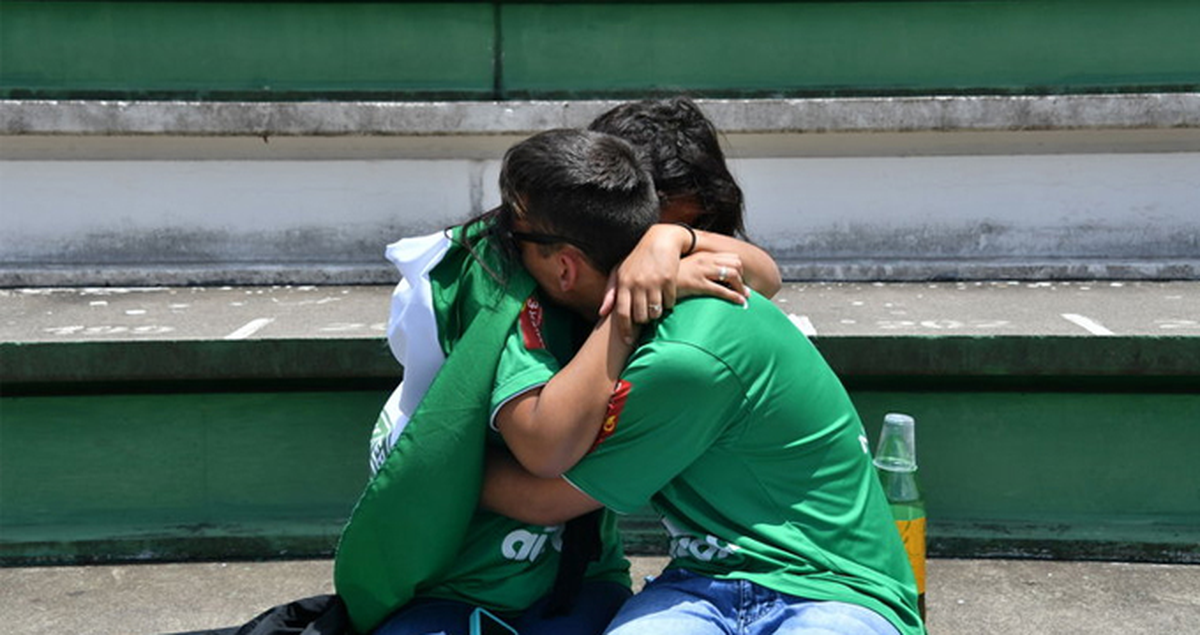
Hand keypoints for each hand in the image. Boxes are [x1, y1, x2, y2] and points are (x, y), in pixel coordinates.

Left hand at [599, 225, 685, 342]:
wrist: (660, 240)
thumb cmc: (637, 259)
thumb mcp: (620, 272)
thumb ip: (610, 292)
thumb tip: (602, 313)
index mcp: (623, 282)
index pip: (622, 313)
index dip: (625, 330)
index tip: (628, 341)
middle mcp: (637, 283)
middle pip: (640, 316)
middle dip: (643, 321)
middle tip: (646, 318)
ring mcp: (654, 281)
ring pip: (655, 312)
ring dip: (656, 314)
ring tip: (655, 308)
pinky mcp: (669, 280)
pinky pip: (669, 303)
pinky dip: (668, 304)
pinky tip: (666, 297)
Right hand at [676, 252, 749, 304]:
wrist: (654, 279)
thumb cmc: (671, 276)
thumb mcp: (687, 268)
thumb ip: (699, 268)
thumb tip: (710, 277)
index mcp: (704, 255)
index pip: (731, 257)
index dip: (739, 268)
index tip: (739, 280)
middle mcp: (705, 260)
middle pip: (735, 264)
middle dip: (742, 277)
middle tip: (743, 289)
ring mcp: (702, 271)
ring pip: (732, 275)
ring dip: (741, 287)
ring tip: (744, 297)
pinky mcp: (698, 284)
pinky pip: (722, 290)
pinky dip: (735, 296)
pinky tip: (740, 302)